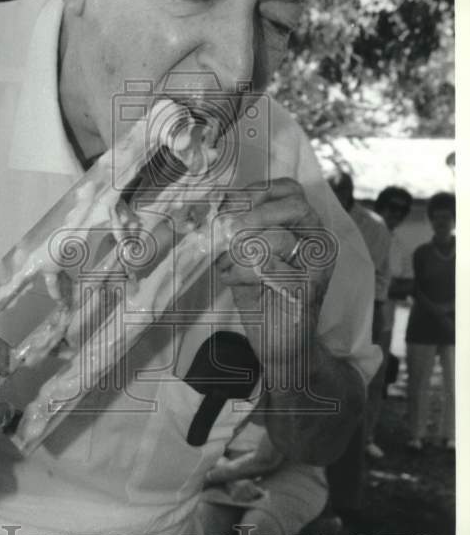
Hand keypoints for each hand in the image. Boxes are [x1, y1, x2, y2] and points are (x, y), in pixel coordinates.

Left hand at [215, 178, 336, 385]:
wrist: (280, 344)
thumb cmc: (262, 297)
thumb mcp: (246, 254)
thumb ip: (239, 228)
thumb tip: (216, 207)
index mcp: (305, 226)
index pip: (289, 189)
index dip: (256, 192)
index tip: (227, 204)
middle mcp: (318, 241)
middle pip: (294, 204)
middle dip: (253, 213)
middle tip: (226, 230)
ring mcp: (319, 266)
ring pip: (278, 238)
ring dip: (240, 250)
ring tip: (226, 265)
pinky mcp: (308, 289)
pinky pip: (270, 268)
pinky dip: (242, 273)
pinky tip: (233, 281)